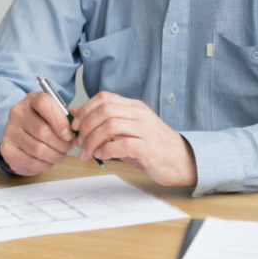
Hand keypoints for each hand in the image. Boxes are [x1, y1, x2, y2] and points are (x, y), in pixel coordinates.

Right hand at [0, 91, 75, 175]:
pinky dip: (44, 164)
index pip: (44, 104)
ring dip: (55, 156)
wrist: (21, 133)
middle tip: (68, 147)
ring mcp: (10, 131)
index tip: (69, 134)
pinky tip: (47, 160)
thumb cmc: (42, 122)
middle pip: (42, 131)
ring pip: (38, 149)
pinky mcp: (7, 149)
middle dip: (61, 144)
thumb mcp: (55, 113)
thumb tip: (78, 128)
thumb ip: (68, 118)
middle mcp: (17, 113)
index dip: (60, 121)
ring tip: (59, 154)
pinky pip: (30, 161)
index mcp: (31, 99)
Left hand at [70, 91, 197, 186]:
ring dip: (93, 140)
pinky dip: (106, 150)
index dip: (85, 110)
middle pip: (105, 110)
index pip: (104, 98)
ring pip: (111, 126)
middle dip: (86, 126)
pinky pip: (122, 144)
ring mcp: (146, 129)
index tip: (75, 125)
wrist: (182, 161)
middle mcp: (140, 114)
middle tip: (79, 142)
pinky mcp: (149, 148)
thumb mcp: (126, 131)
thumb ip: (104, 123)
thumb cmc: (152, 147)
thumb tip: (75, 115)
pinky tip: (101, 156)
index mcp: (134, 106)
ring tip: (87, 153)